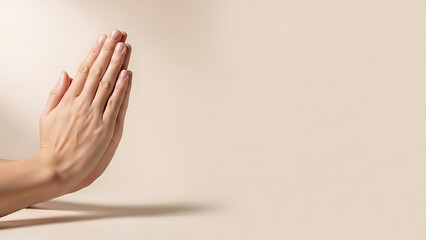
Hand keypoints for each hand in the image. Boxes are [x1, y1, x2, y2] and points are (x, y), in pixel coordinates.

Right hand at [36, 30, 131, 192]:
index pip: (84, 70)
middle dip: (108, 52)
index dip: (94, 53)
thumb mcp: (47, 115)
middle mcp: (82, 105)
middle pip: (98, 72)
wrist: (56, 168)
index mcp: (69, 100)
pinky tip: (127, 74)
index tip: (101, 40)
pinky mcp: (104, 129)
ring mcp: (94, 116)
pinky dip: (122, 89)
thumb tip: (66, 74)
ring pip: (108, 85)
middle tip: (116, 36)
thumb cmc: (52, 143)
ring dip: (117, 64)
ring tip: (124, 47)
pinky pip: (115, 105)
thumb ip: (57, 93)